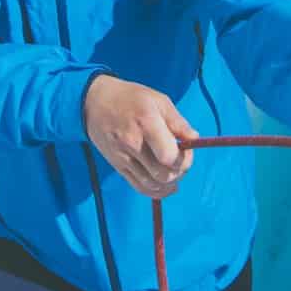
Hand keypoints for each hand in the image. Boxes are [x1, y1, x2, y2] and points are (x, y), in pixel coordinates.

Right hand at [83, 75, 196, 198]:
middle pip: (163, 174)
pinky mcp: (117, 166)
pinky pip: (139, 187)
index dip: (184, 159)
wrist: (95, 102)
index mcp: (146, 123)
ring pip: (153, 184)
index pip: (169, 156)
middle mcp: (133, 143)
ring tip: (174, 171)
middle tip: (180, 161)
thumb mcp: (158, 100)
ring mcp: (123, 157)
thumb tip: (195, 140)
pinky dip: (156, 191)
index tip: (186, 150)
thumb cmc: (131, 98)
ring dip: (169, 183)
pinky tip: (165, 185)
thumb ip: (178, 122)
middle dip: (179, 171)